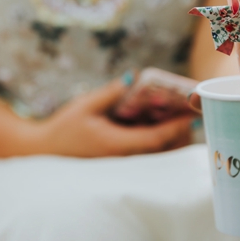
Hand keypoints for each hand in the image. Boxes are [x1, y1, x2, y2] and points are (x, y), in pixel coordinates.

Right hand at [27, 80, 195, 157]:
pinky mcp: (123, 164)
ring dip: (172, 137)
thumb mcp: (85, 106)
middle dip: (181, 132)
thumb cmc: (63, 129)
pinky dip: (159, 140)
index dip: (179, 126)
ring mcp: (126, 164)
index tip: (194, 114)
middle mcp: (126, 158)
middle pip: (166, 149)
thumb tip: (133, 77)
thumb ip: (110, 93)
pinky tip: (159, 123)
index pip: (158, 138)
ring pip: (160, 154)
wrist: (45, 153)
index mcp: (118, 145)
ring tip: (179, 116)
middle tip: (191, 112)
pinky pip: (149, 154)